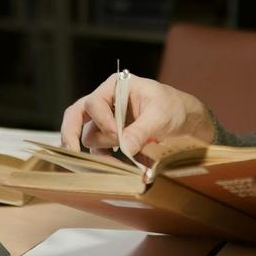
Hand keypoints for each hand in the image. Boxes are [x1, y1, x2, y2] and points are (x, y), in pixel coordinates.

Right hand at [59, 72, 213, 155]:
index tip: (116, 135)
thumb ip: (141, 130)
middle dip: (74, 135)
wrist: (183, 120)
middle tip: (72, 152)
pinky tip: (116, 168)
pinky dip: (104, 160)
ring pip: (89, 138)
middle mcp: (105, 102)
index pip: (94, 103)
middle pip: (77, 117)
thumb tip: (125, 149)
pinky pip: (97, 150)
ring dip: (100, 152)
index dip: (102, 120)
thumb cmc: (173, 108)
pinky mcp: (110, 138)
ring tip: (119, 163)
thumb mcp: (160, 116)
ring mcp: (105, 121)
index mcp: (115, 87)